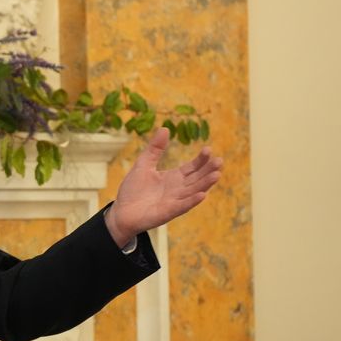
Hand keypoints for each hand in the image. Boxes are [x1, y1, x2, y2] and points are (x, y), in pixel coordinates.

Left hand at [104, 127, 222, 246]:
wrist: (121, 212)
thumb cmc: (133, 190)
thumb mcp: (143, 165)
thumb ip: (154, 149)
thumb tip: (165, 128)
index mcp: (174, 178)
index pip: (192, 167)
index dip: (201, 159)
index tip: (208, 149)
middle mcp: (178, 190)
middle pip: (197, 179)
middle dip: (208, 170)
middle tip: (219, 161)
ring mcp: (174, 201)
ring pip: (193, 192)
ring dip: (205, 184)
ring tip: (217, 174)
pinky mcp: (167, 213)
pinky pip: (182, 206)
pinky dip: (191, 201)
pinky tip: (202, 195)